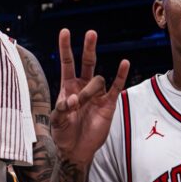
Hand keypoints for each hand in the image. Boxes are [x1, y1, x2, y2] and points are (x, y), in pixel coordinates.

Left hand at [50, 29, 129, 166]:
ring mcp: (96, 94)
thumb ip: (62, 109)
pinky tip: (124, 63)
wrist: (76, 150)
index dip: (66, 47)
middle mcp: (83, 86)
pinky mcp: (108, 103)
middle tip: (91, 33)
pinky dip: (120, 75)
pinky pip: (116, 86)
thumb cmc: (63, 134)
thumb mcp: (56, 121)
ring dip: (89, 90)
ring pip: (97, 80)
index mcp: (67, 86)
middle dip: (88, 48)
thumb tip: (73, 99)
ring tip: (83, 103)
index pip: (67, 62)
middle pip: (87, 62)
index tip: (65, 31)